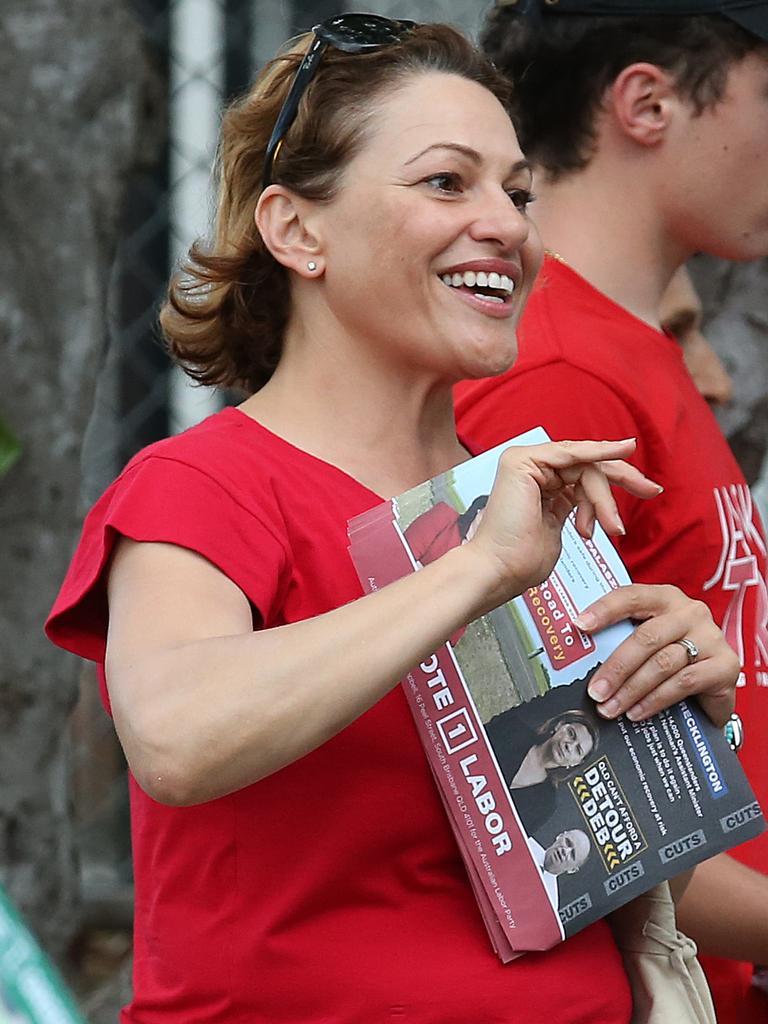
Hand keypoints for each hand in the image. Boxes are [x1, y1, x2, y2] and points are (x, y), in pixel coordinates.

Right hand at [464, 438, 660, 609]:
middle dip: (624, 478)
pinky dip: (599, 451)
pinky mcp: (523, 461)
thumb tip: (594, 502)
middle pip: (589, 465)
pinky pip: (572, 454)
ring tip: (611, 528)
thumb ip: (573, 508)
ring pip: (585, 468)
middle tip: (653, 491)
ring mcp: (525, 462)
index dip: (616, 484)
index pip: (584, 475)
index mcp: (538, 484)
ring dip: (604, 499)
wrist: (499, 571)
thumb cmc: (522, 562)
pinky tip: (624, 450)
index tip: (648, 492)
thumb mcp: (558, 529)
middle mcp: (531, 469)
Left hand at [574, 584, 738, 725]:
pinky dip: (656, 700)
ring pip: (663, 663)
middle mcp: (689, 612)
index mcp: (665, 598)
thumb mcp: (646, 644)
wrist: (713, 686)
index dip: (604, 609)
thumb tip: (579, 662)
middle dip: (616, 667)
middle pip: (646, 637)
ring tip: (611, 708)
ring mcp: (711, 637)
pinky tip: (637, 712)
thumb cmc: (671, 659)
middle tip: (595, 692)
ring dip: (631, 690)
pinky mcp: (725, 665)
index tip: (579, 626)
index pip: (631, 596)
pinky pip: (684, 682)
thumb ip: (622, 642)